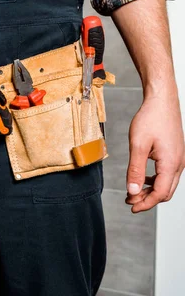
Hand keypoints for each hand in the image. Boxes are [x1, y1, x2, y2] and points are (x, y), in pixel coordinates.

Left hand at [126, 96, 184, 212]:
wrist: (161, 101)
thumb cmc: (150, 119)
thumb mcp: (138, 145)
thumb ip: (135, 170)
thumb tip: (132, 191)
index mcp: (171, 164)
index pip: (160, 193)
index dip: (145, 203)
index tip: (130, 206)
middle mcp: (179, 164)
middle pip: (166, 192)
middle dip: (148, 200)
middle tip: (129, 201)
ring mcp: (179, 159)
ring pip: (167, 184)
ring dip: (151, 191)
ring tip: (132, 191)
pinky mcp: (175, 154)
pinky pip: (167, 174)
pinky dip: (155, 181)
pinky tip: (142, 178)